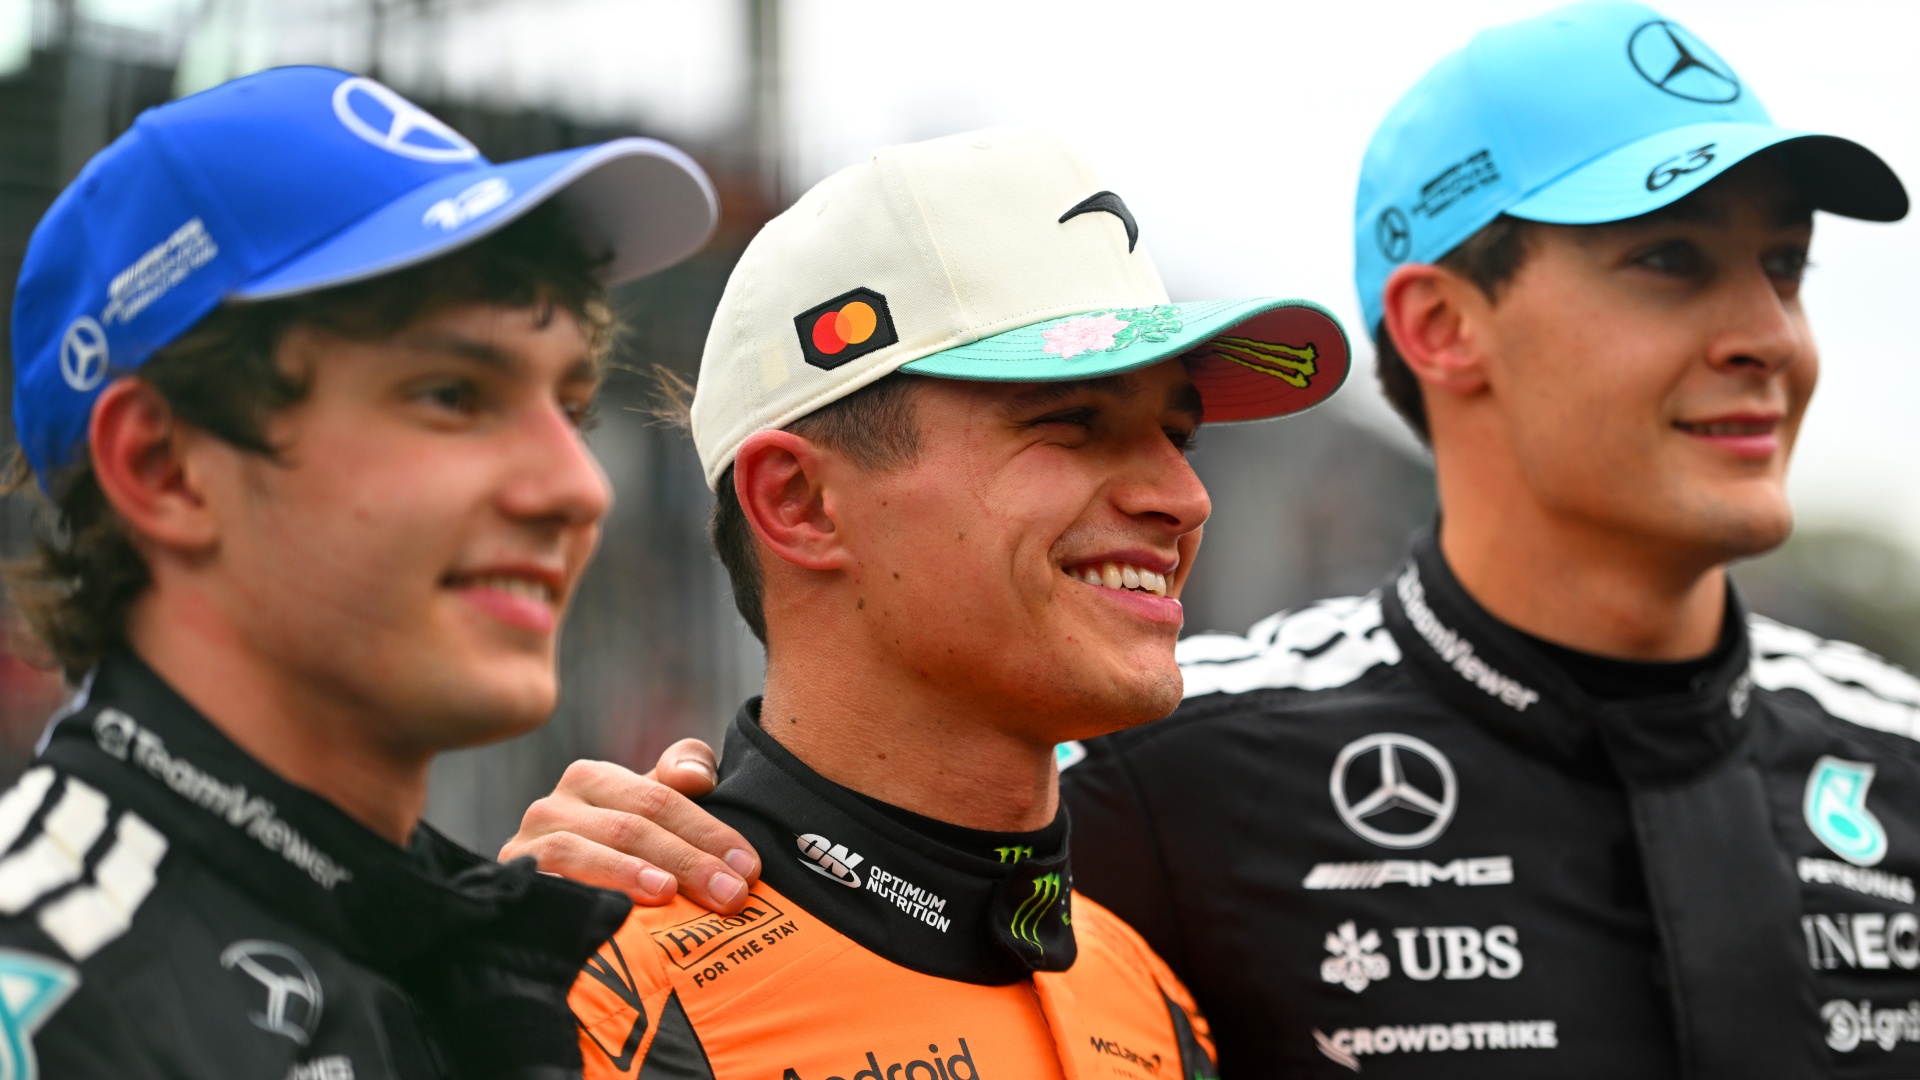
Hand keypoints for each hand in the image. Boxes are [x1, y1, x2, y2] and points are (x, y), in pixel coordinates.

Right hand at [499, 738, 762, 912]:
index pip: (661, 797)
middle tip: (732, 895)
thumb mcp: (649, 818)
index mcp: (593, 779)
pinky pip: (549, 879)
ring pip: (589, 847)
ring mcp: (528, 843)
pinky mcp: (513, 880)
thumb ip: (681, 777)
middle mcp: (555, 804)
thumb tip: (697, 776)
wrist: (538, 919)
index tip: (749, 866)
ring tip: (670, 892)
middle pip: (633, 824)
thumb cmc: (614, 863)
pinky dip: (587, 888)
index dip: (710, 829)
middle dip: (690, 859)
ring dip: (634, 870)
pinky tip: (616, 908)